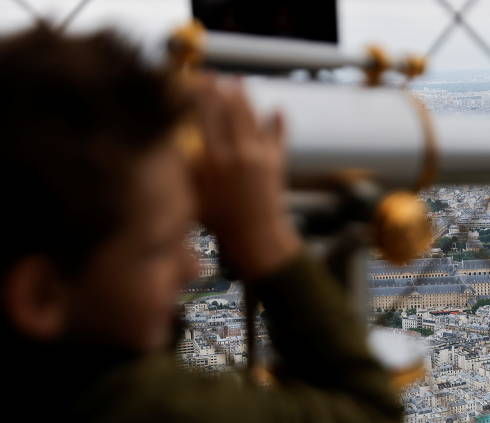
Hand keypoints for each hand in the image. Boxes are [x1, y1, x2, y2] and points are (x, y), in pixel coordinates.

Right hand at [190, 75, 300, 279]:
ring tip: (237, 81)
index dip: (198, 94)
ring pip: (252, 115)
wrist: (257, 238)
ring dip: (244, 96)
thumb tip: (171, 141)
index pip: (204, 114)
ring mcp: (260, 154)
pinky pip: (278, 135)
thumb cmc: (220, 222)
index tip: (190, 81)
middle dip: (220, 89)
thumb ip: (183, 167)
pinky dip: (277, 121)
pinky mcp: (277, 161)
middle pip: (229, 109)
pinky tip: (276, 109)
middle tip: (212, 76)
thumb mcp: (191, 195)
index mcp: (213, 159)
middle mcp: (238, 152)